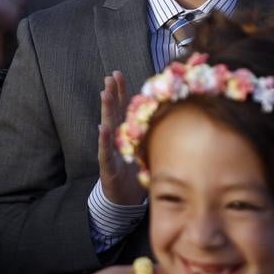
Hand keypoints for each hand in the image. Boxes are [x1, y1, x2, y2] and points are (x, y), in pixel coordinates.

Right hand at [97, 71, 145, 205]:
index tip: (118, 74)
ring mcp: (110, 152)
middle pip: (113, 112)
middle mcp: (115, 139)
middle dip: (112, 94)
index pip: (122, 108)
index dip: (120, 91)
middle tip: (110, 76)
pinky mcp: (108, 167)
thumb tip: (171, 114)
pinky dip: (104, 140)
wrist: (124, 199)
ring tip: (104, 93)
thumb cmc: (136, 171)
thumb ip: (150, 132)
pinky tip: (102, 128)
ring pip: (107, 127)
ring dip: (106, 110)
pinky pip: (106, 152)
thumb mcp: (145, 148)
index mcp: (125, 133)